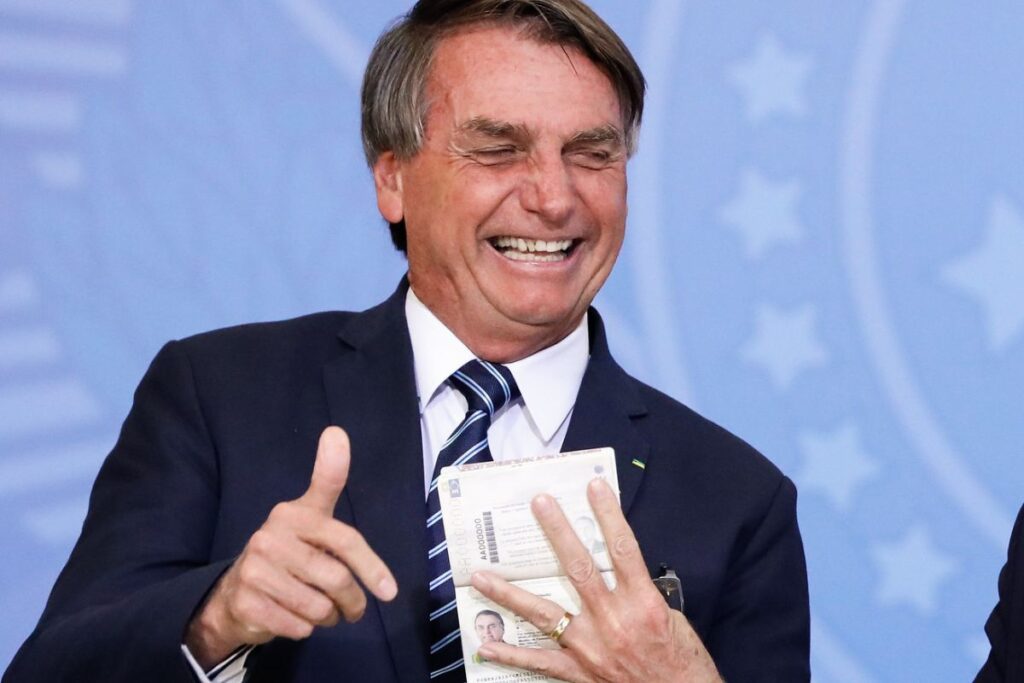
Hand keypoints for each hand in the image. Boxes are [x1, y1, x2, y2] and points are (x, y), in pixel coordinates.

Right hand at [185, 427, 397, 667]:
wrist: (236, 594)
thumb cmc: (288, 553)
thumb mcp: (310, 517)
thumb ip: (328, 480)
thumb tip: (336, 432)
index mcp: (293, 514)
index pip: (344, 539)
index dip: (371, 565)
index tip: (390, 591)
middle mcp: (271, 536)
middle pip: (336, 579)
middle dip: (354, 602)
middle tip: (356, 609)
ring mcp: (255, 569)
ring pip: (318, 607)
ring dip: (330, 617)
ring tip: (326, 612)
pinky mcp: (247, 601)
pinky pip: (297, 626)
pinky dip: (305, 629)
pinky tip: (296, 618)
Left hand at [470, 478, 721, 682]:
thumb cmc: (682, 664)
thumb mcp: (672, 621)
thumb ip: (640, 595)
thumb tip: (616, 572)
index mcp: (643, 604)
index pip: (623, 549)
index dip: (609, 515)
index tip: (593, 487)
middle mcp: (614, 621)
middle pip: (579, 569)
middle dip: (557, 533)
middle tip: (539, 504)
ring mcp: (591, 648)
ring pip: (543, 614)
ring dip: (508, 594)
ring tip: (480, 576)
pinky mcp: (578, 673)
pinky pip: (538, 661)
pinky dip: (510, 654)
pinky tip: (486, 644)